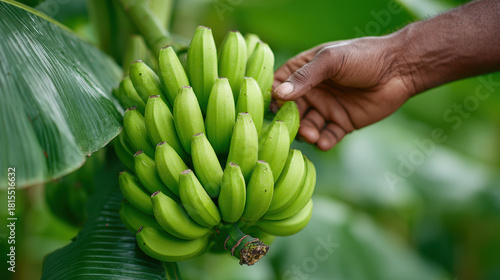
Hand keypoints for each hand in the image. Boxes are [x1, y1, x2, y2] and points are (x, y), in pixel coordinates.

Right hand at [273, 36, 414, 150]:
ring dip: (306, 133)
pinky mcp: (342, 124)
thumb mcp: (330, 61)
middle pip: (290, 111)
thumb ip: (304, 77)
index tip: (273, 107)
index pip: (279, 86)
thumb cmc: (363, 57)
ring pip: (307, 127)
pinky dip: (324, 142)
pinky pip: (327, 137)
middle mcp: (312, 92)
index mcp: (304, 71)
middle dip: (289, 121)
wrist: (399, 69)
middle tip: (292, 127)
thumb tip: (278, 95)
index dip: (273, 97)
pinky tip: (324, 142)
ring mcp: (326, 109)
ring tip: (311, 135)